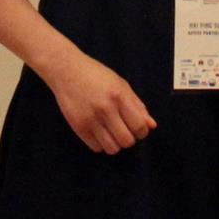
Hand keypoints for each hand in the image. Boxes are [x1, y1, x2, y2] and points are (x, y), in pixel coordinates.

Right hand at [38, 49, 155, 153]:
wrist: (66, 70)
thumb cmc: (97, 75)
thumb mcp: (121, 84)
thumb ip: (137, 106)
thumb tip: (152, 126)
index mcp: (118, 96)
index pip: (139, 126)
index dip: (142, 131)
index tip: (137, 127)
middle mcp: (105, 109)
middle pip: (126, 141)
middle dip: (129, 138)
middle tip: (124, 129)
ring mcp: (90, 119)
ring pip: (112, 148)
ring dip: (115, 143)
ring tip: (112, 132)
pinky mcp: (78, 127)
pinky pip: (96, 148)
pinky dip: (101, 143)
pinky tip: (99, 131)